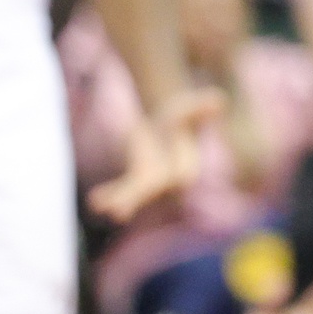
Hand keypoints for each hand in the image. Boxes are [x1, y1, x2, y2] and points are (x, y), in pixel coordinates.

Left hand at [88, 87, 219, 223]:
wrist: (171, 121)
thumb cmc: (184, 114)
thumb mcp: (192, 108)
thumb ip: (203, 107)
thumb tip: (218, 101)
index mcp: (187, 169)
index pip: (179, 179)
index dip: (169, 179)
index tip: (152, 177)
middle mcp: (170, 182)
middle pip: (153, 193)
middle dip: (135, 199)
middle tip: (118, 212)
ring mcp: (152, 184)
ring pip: (136, 195)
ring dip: (119, 201)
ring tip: (98, 206)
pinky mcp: (137, 180)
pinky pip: (122, 190)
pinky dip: (108, 195)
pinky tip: (95, 199)